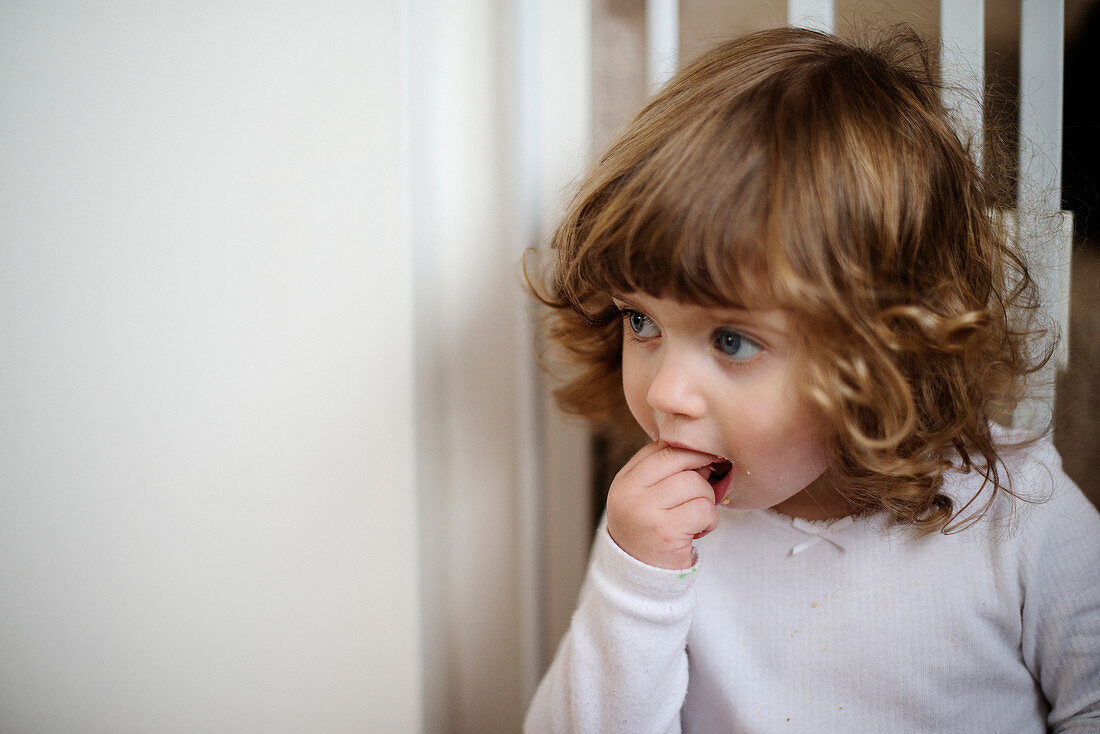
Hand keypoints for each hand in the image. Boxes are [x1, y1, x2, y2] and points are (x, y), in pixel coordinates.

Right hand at [605, 441, 720, 569]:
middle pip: (680, 459)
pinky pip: (704, 510)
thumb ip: (666, 473)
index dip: (688, 451)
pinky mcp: (665, 532)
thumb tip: (706, 451)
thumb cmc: (652, 533)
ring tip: (694, 519)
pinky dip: (709, 521)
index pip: (662, 447)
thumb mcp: (648, 498)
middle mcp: (629, 492)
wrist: (641, 579)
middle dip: (701, 473)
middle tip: (702, 492)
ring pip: (696, 484)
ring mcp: (644, 511)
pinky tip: (696, 532)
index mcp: (625, 480)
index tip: (703, 463)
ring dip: (706, 502)